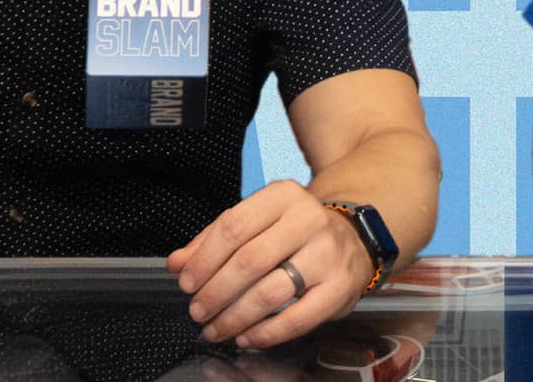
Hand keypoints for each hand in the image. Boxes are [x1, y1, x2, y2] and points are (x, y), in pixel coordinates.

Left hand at [166, 179, 372, 348]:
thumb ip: (214, 239)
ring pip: (270, 292)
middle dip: (215, 292)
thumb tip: (177, 263)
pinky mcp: (340, 287)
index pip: (233, 226)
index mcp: (283, 196)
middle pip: (249, 260)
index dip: (204, 259)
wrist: (355, 238)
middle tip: (197, 311)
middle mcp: (308, 220)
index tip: (186, 282)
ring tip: (215, 329)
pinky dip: (266, 333)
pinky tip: (246, 337)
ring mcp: (327, 254)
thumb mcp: (258, 222)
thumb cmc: (295, 232)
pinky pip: (297, 318)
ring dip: (235, 317)